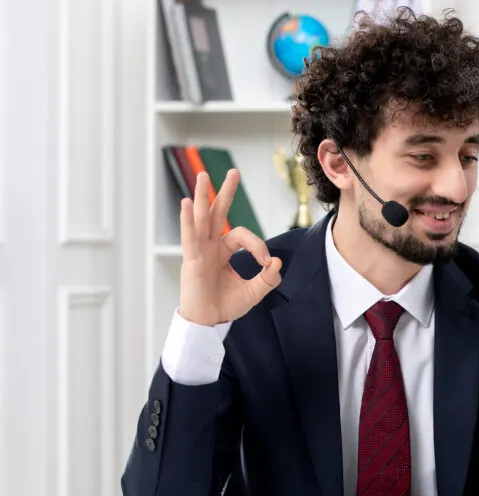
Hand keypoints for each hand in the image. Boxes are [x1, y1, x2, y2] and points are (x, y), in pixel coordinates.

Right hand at [178, 170, 281, 326]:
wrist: (209, 323)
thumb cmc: (226, 306)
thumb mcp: (254, 291)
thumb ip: (268, 278)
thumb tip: (277, 262)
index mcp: (223, 251)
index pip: (242, 235)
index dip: (257, 245)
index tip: (266, 262)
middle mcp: (210, 246)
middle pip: (217, 213)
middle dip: (225, 192)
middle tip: (234, 172)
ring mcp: (199, 251)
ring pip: (201, 219)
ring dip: (202, 196)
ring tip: (202, 176)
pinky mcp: (192, 260)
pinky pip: (190, 236)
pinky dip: (188, 219)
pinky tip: (186, 203)